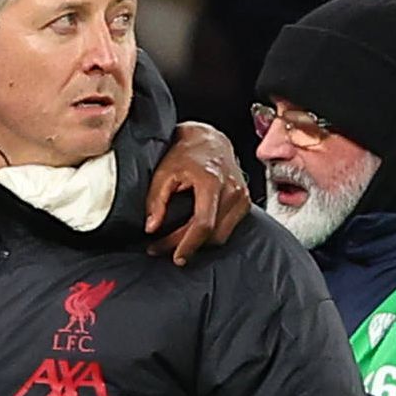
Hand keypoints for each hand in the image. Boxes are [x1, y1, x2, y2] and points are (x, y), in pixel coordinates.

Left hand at [146, 122, 253, 264]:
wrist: (209, 139)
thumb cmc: (187, 152)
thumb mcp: (164, 172)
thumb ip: (156, 200)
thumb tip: (151, 227)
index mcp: (212, 181)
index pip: (203, 223)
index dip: (188, 244)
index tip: (175, 256)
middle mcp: (232, 190)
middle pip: (211, 233)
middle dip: (186, 246)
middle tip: (161, 248)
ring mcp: (241, 196)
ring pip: (221, 235)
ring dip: (199, 243)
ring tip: (175, 242)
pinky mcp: (244, 202)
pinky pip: (228, 229)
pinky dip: (211, 235)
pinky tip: (193, 232)